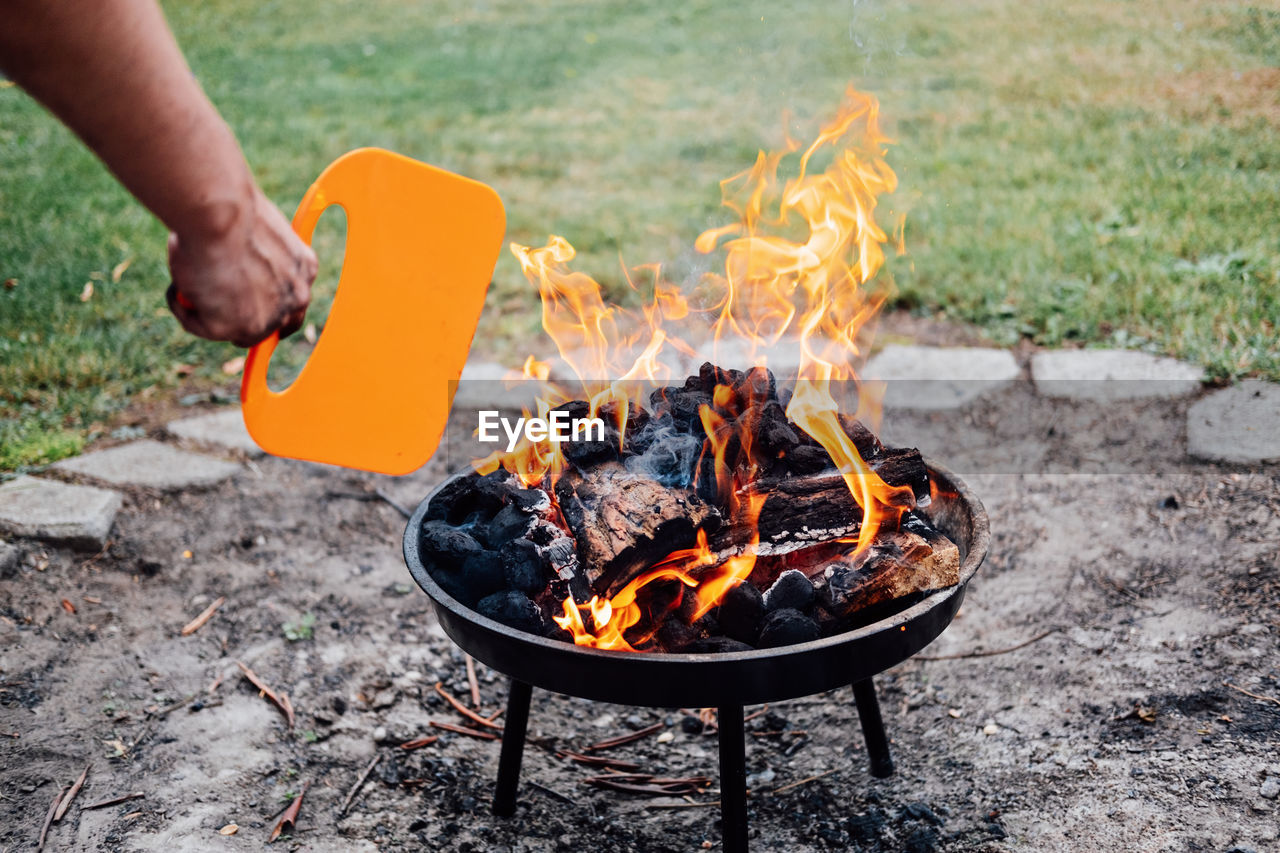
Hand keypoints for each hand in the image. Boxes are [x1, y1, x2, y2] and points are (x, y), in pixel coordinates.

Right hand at [166, 186, 317, 347]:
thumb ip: (258, 256)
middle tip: (213, 309)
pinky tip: (178, 281)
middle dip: (243, 321)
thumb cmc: (234, 209)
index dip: (271, 306)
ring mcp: (264, 319)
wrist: (221, 212)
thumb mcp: (258, 233)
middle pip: (270, 327)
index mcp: (304, 270)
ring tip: (188, 279)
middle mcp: (293, 299)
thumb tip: (236, 266)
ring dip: (207, 311)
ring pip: (230, 329)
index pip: (294, 302)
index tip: (249, 304)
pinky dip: (180, 306)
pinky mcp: (229, 328)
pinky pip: (196, 324)